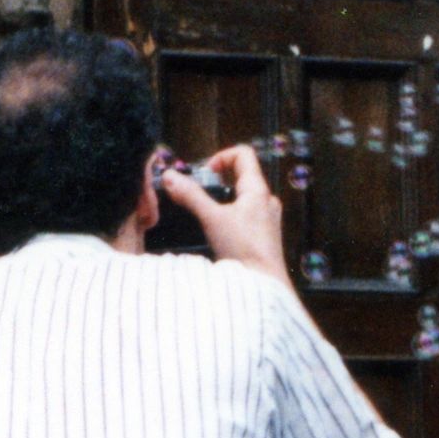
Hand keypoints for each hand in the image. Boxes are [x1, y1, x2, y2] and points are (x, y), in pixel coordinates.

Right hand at [162, 145, 288, 283]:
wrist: (265, 283)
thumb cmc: (244, 250)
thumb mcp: (212, 219)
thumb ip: (190, 196)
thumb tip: (170, 177)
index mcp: (258, 189)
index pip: (243, 154)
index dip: (221, 156)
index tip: (206, 173)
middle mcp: (267, 200)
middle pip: (243, 174)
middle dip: (219, 179)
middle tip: (201, 192)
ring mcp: (268, 218)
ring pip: (244, 196)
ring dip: (224, 198)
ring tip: (207, 213)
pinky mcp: (265, 235)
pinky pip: (248, 214)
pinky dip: (231, 215)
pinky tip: (219, 231)